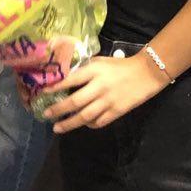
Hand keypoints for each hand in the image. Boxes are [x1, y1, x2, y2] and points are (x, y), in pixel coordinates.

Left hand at [42, 53, 168, 132]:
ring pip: (85, 116)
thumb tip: (65, 79)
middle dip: (58, 109)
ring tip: (57, 127)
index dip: (56, 87)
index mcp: (94, 71)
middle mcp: (99, 86)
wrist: (146, 73)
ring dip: (69, 123)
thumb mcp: (100, 62)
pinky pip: (98, 122)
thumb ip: (84, 70)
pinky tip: (82, 124)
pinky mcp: (117, 111)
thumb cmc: (119, 66)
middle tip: (46, 114)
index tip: (44, 93)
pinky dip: (88, 125)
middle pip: (75, 101)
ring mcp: (108, 101)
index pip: (71, 80)